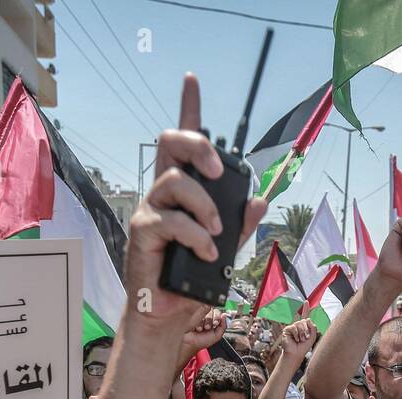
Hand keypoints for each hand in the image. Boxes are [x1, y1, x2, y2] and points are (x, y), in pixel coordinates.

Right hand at [125, 74, 266, 329]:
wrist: (167, 315)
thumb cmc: (191, 281)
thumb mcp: (225, 251)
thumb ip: (240, 225)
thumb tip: (258, 201)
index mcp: (183, 192)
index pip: (182, 143)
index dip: (188, 108)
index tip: (192, 79)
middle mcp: (163, 194)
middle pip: (172, 143)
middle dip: (199, 146)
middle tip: (219, 171)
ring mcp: (151, 210)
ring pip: (176, 182)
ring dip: (205, 206)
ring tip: (215, 234)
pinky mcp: (143, 232)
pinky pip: (172, 220)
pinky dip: (196, 236)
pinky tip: (207, 253)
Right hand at [176, 307, 224, 367]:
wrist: (191, 344)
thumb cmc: (202, 342)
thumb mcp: (217, 336)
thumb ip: (223, 327)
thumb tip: (225, 316)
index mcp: (214, 323)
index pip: (218, 314)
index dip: (218, 317)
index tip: (216, 323)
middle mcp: (208, 319)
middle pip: (212, 312)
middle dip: (210, 321)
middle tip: (207, 327)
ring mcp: (200, 317)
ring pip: (205, 314)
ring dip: (204, 323)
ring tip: (201, 330)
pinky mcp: (194, 316)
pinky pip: (198, 314)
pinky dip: (198, 322)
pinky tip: (197, 328)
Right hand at [279, 317, 317, 358]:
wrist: (296, 354)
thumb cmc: (304, 347)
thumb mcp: (312, 337)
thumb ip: (313, 328)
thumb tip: (308, 319)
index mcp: (304, 327)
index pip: (307, 321)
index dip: (309, 327)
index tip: (309, 336)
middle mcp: (297, 326)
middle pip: (303, 321)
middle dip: (306, 330)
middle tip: (306, 338)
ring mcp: (292, 328)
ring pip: (298, 323)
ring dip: (301, 333)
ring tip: (301, 340)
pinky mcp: (286, 330)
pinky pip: (293, 327)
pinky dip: (296, 334)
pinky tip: (296, 340)